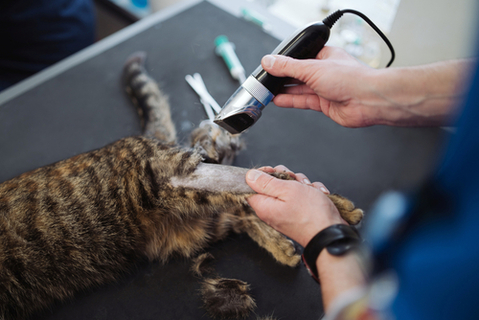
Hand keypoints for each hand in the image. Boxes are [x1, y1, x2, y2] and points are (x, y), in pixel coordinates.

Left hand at [246, 165, 345, 246]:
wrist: (331, 233)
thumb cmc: (311, 213)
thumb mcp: (287, 190)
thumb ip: (266, 182)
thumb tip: (249, 176)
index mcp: (263, 206)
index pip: (251, 186)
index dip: (262, 175)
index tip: (274, 171)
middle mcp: (271, 211)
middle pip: (271, 185)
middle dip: (285, 177)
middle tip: (294, 180)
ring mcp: (285, 213)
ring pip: (288, 188)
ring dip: (300, 184)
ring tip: (310, 189)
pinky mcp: (297, 214)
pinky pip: (300, 197)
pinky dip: (309, 192)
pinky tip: (318, 194)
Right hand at [261, 46, 378, 127]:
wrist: (368, 101)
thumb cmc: (351, 79)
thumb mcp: (313, 68)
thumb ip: (288, 67)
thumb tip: (270, 62)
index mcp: (325, 56)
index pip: (299, 57)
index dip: (284, 62)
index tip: (269, 67)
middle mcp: (325, 72)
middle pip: (298, 74)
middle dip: (282, 79)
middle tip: (266, 82)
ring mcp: (325, 88)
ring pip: (300, 89)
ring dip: (284, 91)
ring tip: (268, 92)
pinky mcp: (325, 104)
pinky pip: (304, 101)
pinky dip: (291, 101)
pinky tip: (279, 100)